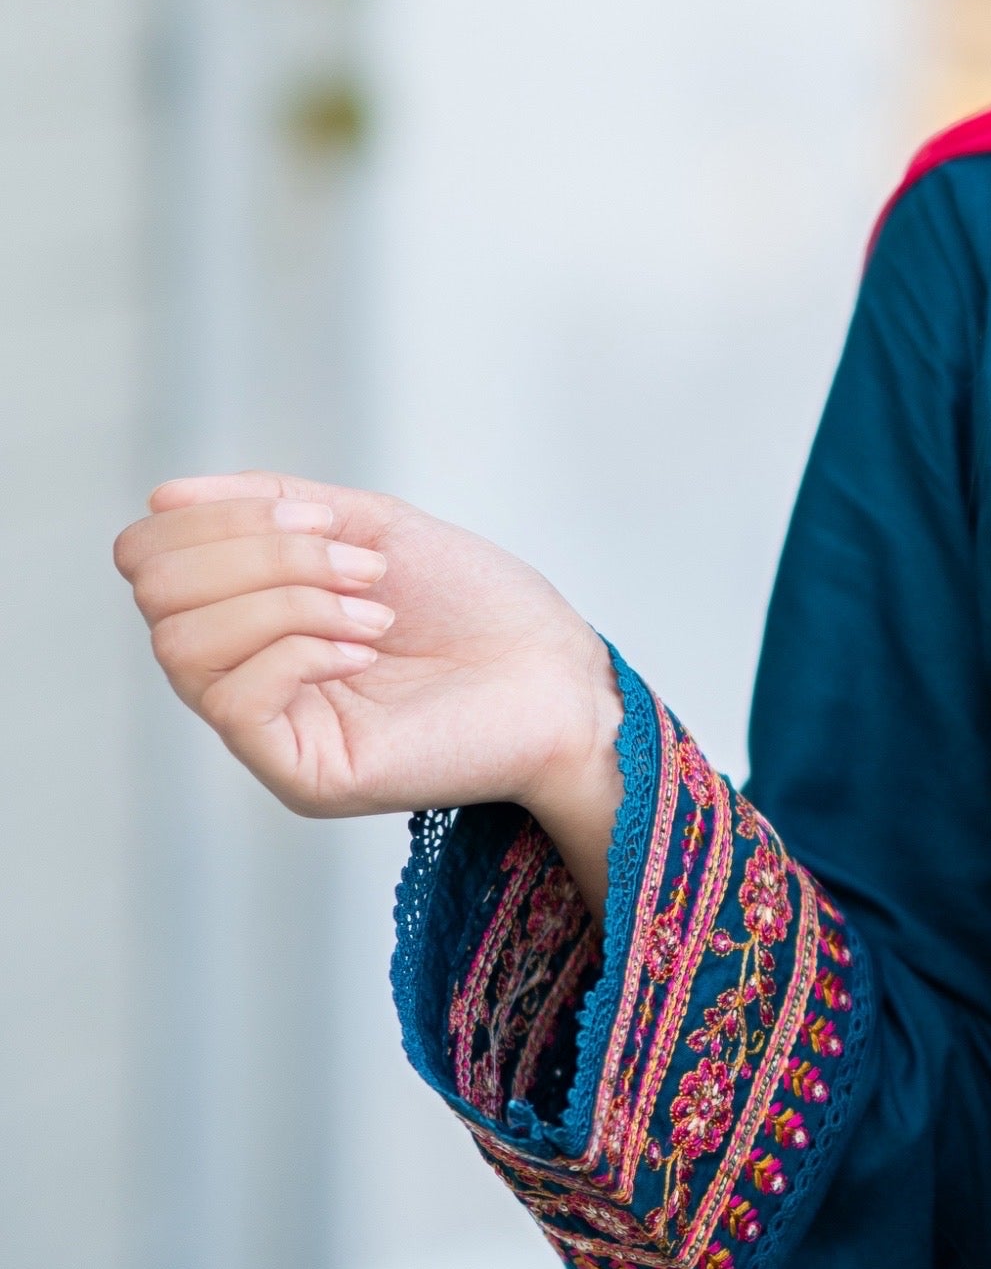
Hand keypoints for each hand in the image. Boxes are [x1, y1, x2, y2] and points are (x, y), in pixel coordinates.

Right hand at [114, 476, 625, 908]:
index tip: (321, 514)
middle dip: (261, 554)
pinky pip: (233, 699)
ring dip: (286, 599)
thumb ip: (272, 506)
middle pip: (157, 594)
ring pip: (181, 644)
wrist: (561, 676)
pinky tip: (367, 648)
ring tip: (373, 607)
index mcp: (250, 614)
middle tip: (359, 565)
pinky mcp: (298, 773)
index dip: (217, 519)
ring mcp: (266, 730)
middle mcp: (242, 674)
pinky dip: (298, 648)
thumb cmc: (480, 606)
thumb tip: (164, 495)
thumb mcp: (371, 527)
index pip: (150, 557)